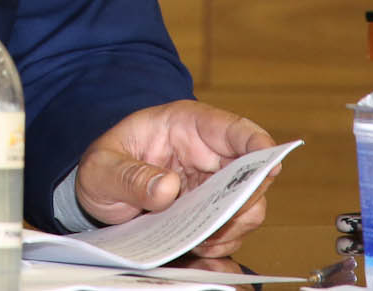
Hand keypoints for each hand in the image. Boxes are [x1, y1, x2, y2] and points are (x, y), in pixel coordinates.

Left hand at [74, 100, 277, 257]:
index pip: (233, 128)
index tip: (271, 163)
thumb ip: (128, 176)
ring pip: (247, 208)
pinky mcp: (209, 214)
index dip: (257, 144)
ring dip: (230, 227)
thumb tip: (167, 189)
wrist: (100, 192)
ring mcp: (213, 186)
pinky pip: (230, 232)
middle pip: (251, 174)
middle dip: (243, 200)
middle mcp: (209, 155)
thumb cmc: (105, 167)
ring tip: (197, 238)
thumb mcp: (101, 168)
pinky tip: (195, 248)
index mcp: (187, 126)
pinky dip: (218, 245)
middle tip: (216, 220)